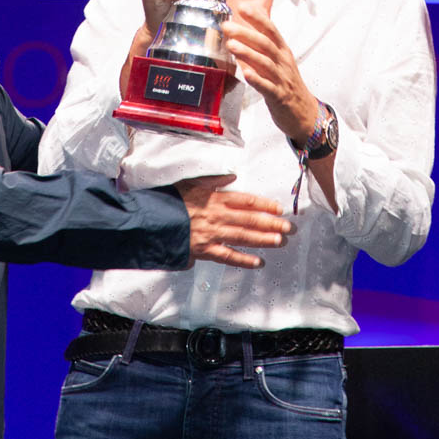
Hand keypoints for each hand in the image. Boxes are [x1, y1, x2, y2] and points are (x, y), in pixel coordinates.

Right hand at [176, 174, 292, 267]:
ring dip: (263, 240)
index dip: (265, 205)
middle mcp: (216, 216)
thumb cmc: (169, 200)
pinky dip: (243, 260)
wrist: (149, 221)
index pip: (246, 201)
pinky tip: (258, 262)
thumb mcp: (189, 182)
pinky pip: (227, 257)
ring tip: (280, 242)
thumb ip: (212, 179)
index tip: (279, 208)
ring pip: (243, 237)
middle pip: (250, 220)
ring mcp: (211, 234)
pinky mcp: (204, 250)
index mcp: (213, 198)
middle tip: (288, 228)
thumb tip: (232, 176)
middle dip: (271, 224)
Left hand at [222, 0, 317, 144]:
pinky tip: (246, 74)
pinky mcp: (279, 96)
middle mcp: (283, 62)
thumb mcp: (280, 59)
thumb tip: (254, 22)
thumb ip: (267, 42)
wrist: (305, 112)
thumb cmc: (288, 82)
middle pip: (266, 44)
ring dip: (248, 53)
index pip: (271, 30)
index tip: (242, 8)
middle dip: (246, 33)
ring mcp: (282, 79)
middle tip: (227, 26)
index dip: (257, 18)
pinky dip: (257, 79)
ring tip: (231, 45)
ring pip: (265, 63)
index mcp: (283, 51)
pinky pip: (267, 87)